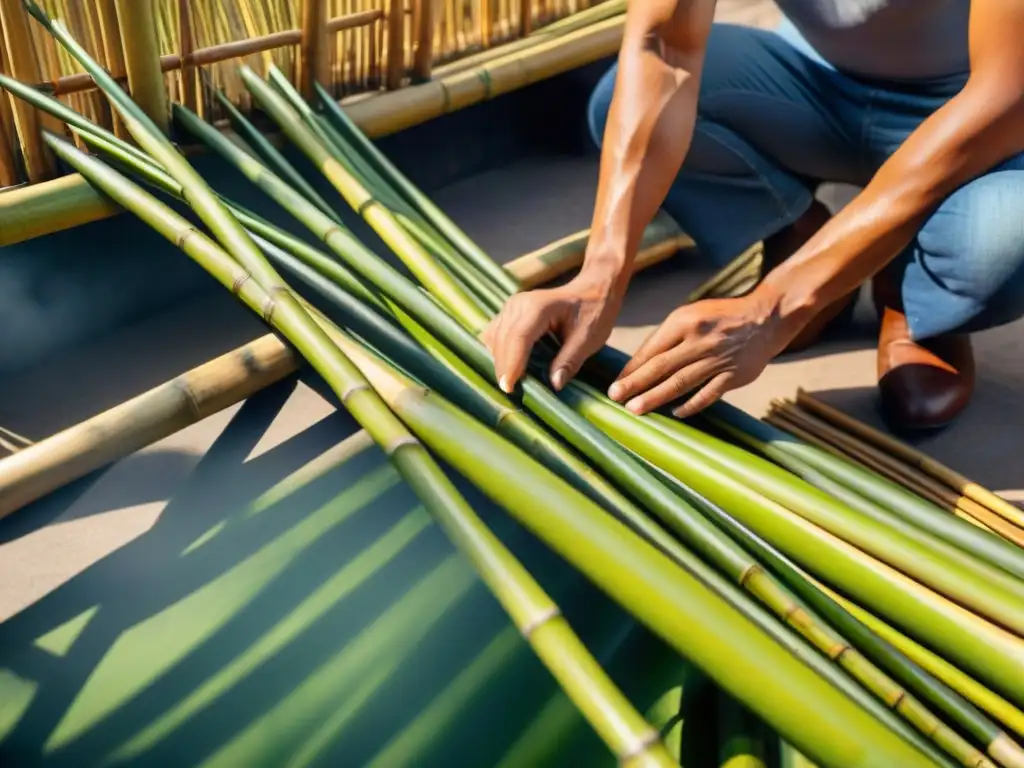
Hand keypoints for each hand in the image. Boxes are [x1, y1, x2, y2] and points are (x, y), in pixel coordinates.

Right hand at [481, 268, 625, 392]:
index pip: (518, 338)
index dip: (511, 365)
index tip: (508, 388)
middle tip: (511, 394)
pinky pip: (494, 335)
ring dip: (499, 361)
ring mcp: (511, 306)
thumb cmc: (593, 312)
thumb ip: (570, 361)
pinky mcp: (508, 312)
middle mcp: (519, 304)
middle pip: (501, 340)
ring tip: (511, 384)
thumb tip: (554, 385)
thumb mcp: (588, 339)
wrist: (592, 289)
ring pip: (493, 338)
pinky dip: (498, 353)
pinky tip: (510, 369)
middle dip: (503, 368)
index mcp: (539, 307)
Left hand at [607, 287, 794, 417]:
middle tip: (614, 397)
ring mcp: (717, 359)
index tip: (615, 383)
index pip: (652, 348)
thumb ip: (668, 337)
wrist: (766, 318)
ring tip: (635, 409)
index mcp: (684, 321)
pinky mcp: (734, 375)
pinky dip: (691, 405)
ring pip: (680, 382)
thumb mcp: (692, 315)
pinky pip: (708, 394)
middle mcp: (699, 340)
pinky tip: (675, 413)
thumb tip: (639, 365)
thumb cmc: (720, 317)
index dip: (632, 368)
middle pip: (661, 366)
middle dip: (635, 384)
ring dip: (655, 397)